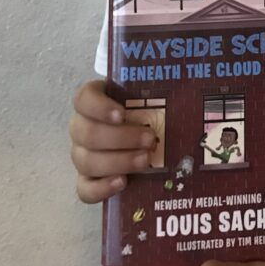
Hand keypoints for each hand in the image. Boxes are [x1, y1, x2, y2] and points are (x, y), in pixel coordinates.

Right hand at [69, 79, 156, 202]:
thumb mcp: (148, 92)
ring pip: (86, 161)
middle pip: (87, 133)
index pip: (83, 99)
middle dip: (120, 138)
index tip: (122, 114)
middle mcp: (81, 127)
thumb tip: (183, 76)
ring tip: (145, 160)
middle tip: (150, 139)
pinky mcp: (87, 180)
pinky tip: (123, 182)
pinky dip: (102, 188)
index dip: (99, 107)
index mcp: (92, 100)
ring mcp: (81, 155)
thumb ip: (157, 85)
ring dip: (118, 161)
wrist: (140, 131)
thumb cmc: (144, 107)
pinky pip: (85, 189)